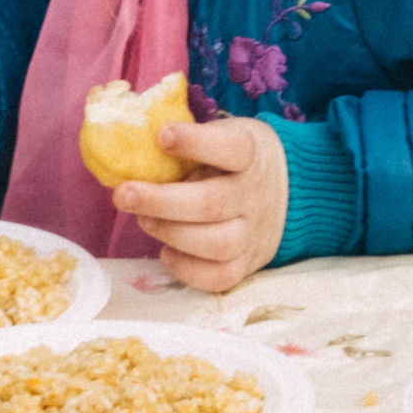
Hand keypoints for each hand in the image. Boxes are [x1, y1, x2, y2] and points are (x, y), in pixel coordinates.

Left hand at [114, 117, 288, 292]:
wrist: (289, 192)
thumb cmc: (236, 161)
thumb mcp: (224, 137)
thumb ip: (190, 143)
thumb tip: (134, 148)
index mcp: (252, 155)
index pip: (232, 147)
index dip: (196, 142)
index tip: (162, 136)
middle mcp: (256, 195)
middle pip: (213, 203)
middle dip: (162, 201)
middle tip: (124, 195)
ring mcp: (254, 232)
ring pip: (218, 243)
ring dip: (172, 233)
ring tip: (144, 220)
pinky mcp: (247, 263)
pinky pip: (220, 276)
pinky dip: (187, 268)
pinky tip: (167, 250)